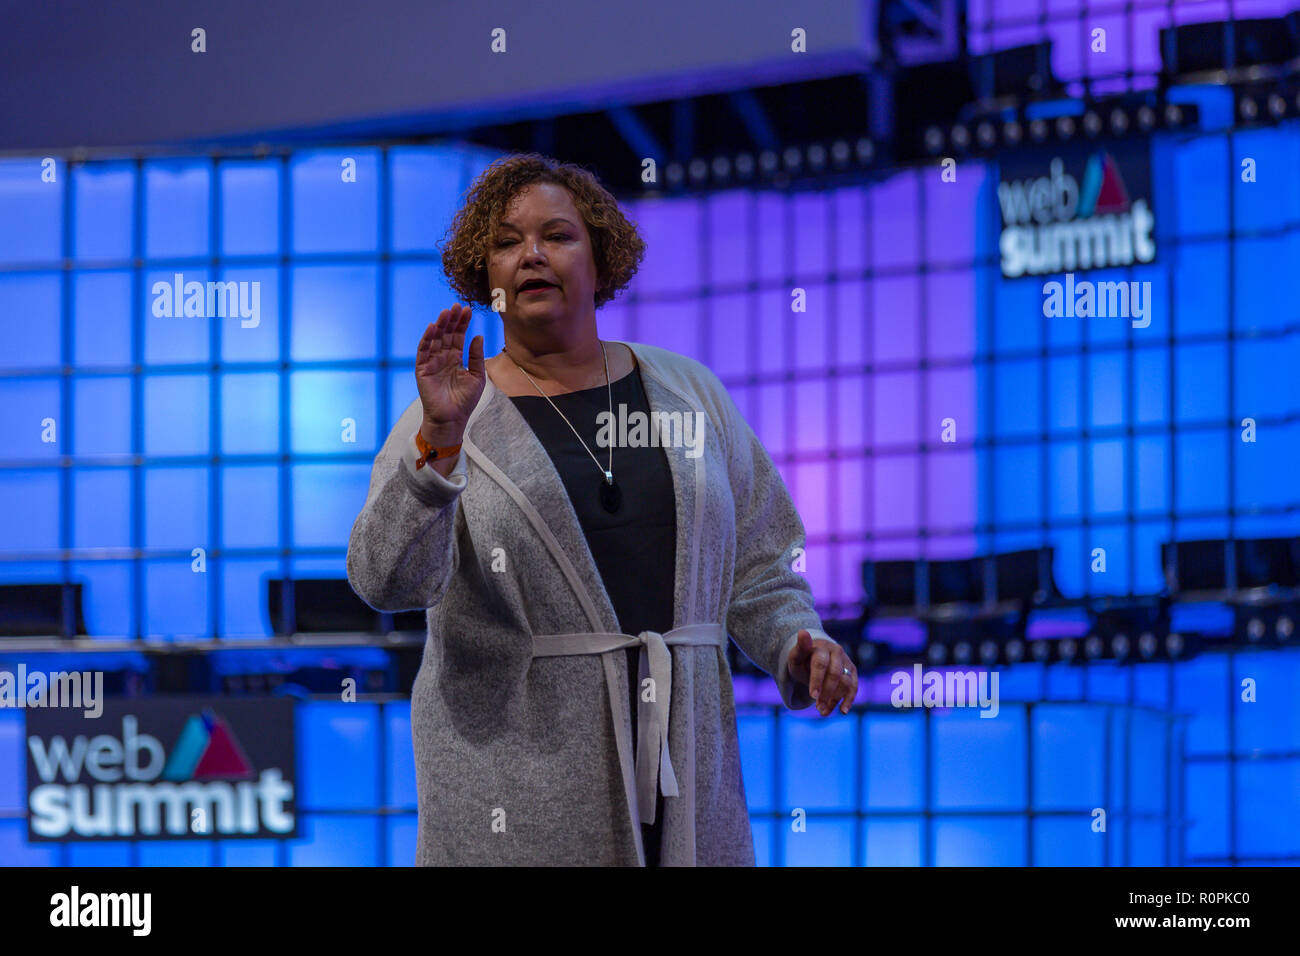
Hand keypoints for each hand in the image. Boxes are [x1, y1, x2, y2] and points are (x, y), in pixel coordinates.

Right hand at [416, 304, 484, 443]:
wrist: (452, 419)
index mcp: (456, 358)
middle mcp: (443, 358)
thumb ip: (476, 357)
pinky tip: (433, 327)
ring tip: (446, 312)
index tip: (468, 310)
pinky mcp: (422, 369)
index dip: (462, 323)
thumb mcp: (477, 376)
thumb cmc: (465, 401)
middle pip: (446, 334)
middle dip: (452, 320)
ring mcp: (432, 363)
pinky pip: (424, 351)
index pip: (458, 336)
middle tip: (457, 306)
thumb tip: (478, 336)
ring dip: (440, 325)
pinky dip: (427, 338)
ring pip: (435, 339)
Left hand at [787, 629, 856, 715]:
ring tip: (823, 712)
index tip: (813, 696)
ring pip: (845, 683)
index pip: (821, 664)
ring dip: (835, 699)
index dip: (817, 681)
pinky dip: (849, 699)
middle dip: (826, 693)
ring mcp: (846, 661)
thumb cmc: (803, 659)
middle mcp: (837, 652)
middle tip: (817, 707)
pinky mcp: (852, 672)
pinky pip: (853, 686)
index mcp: (821, 647)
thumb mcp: (796, 656)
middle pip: (835, 675)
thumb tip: (802, 632)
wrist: (814, 656)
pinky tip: (842, 711)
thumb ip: (800, 647)